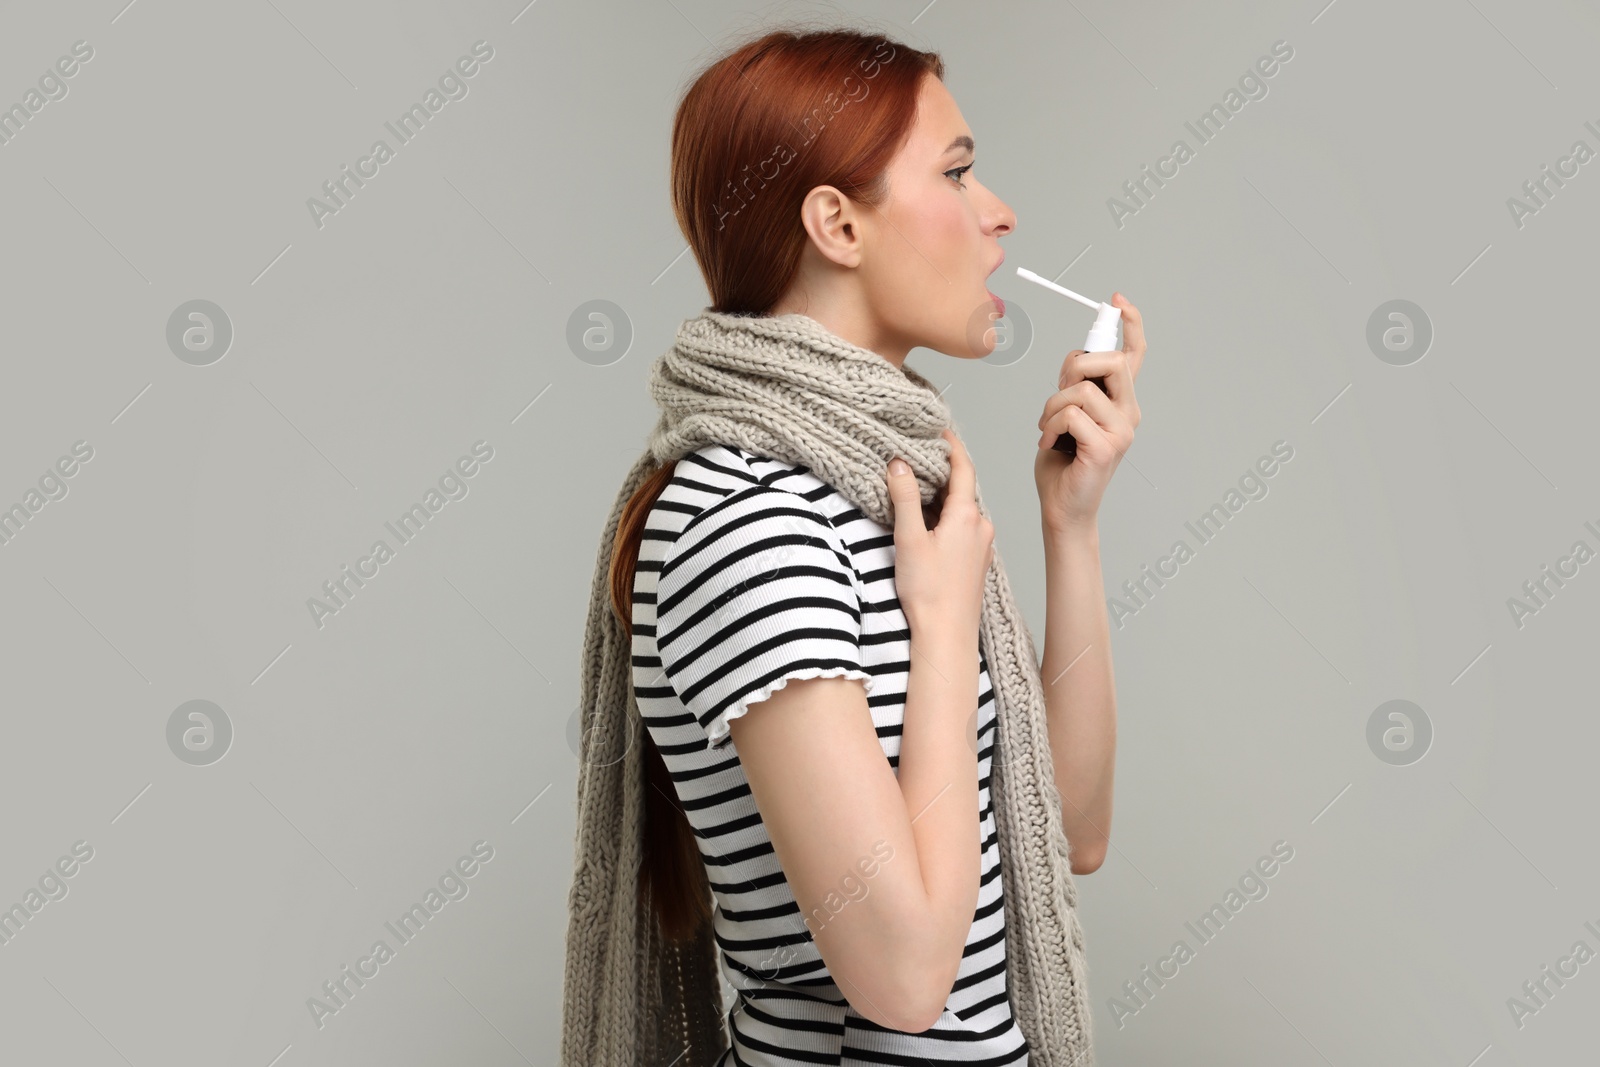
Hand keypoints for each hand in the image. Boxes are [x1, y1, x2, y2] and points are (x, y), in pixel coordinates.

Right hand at [886, 428, 993, 636]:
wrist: (948, 636)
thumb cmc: (929, 593)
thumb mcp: (909, 539)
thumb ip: (905, 497)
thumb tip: (899, 463)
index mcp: (967, 516)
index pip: (963, 467)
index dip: (951, 445)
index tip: (938, 430)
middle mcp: (980, 526)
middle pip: (962, 486)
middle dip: (941, 470)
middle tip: (918, 455)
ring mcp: (981, 545)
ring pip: (961, 508)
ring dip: (942, 496)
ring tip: (916, 487)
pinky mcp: (975, 561)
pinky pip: (962, 527)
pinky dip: (946, 516)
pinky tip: (927, 524)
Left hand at [1035, 292, 1145, 531]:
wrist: (1063, 506)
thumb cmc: (1062, 460)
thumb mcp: (1065, 412)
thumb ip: (1075, 385)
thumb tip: (1076, 359)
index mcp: (1121, 402)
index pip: (1133, 356)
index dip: (1130, 325)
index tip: (1118, 301)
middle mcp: (1129, 413)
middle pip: (1110, 362)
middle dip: (1074, 369)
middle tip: (1058, 392)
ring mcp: (1121, 431)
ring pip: (1081, 389)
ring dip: (1052, 404)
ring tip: (1048, 428)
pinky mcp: (1106, 448)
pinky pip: (1071, 415)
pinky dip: (1049, 426)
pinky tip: (1048, 444)